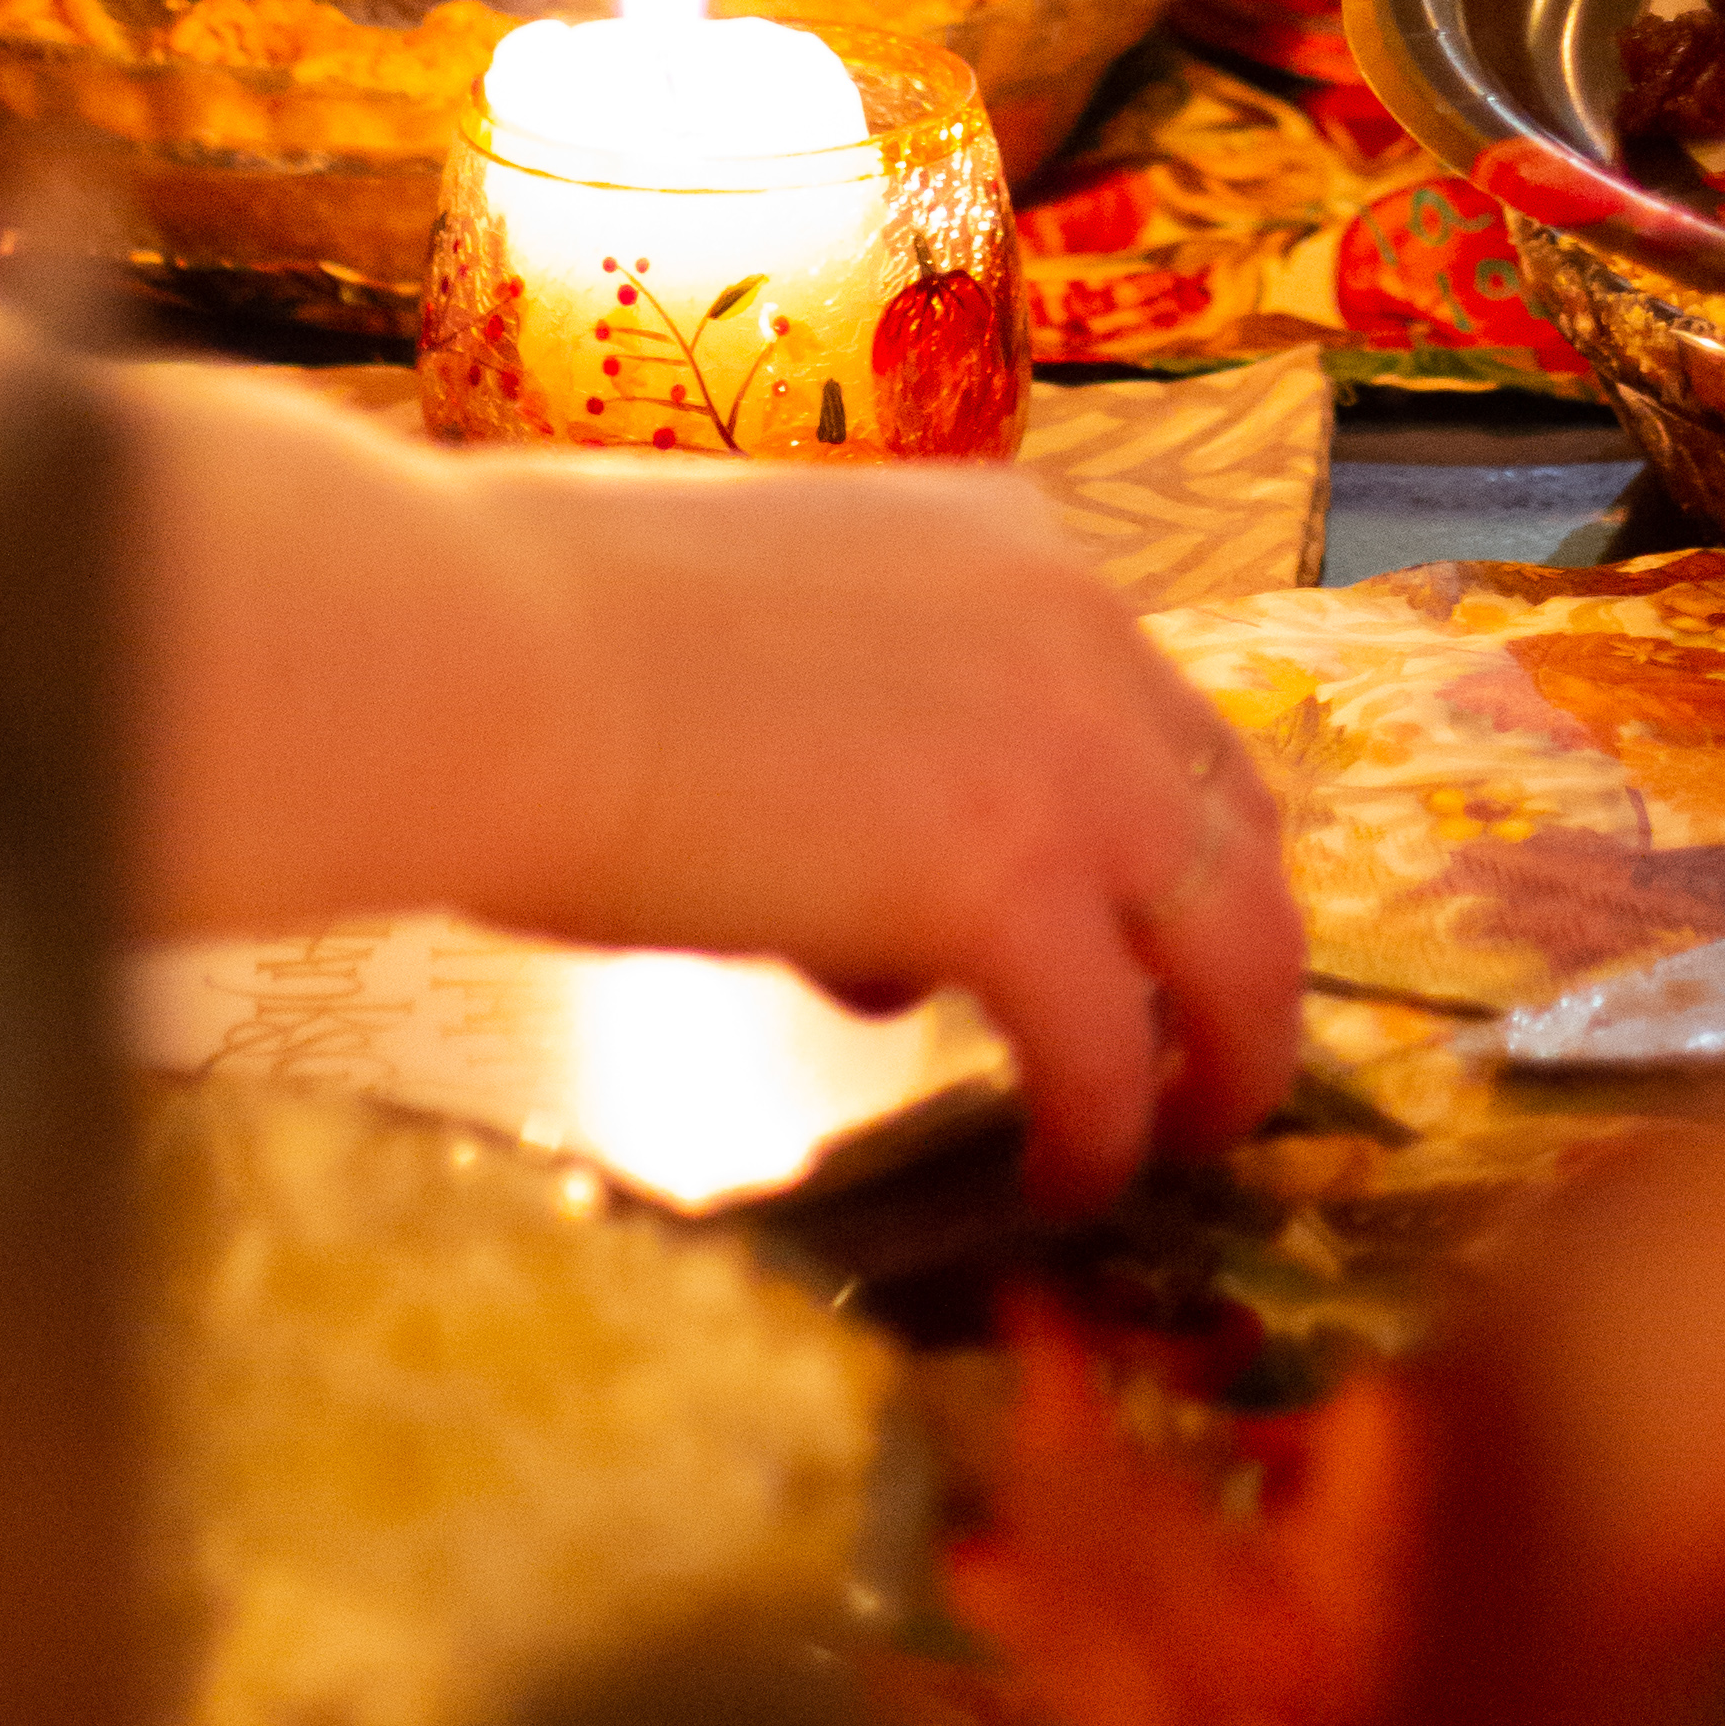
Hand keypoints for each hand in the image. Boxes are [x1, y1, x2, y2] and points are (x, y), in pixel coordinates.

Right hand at [471, 457, 1304, 1213]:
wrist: (486, 653)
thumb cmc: (547, 633)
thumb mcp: (765, 639)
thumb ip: (859, 745)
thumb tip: (875, 929)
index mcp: (1010, 541)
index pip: (1152, 702)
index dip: (1161, 834)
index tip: (1143, 927)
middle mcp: (1078, 626)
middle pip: (1236, 821)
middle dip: (1238, 953)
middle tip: (1211, 1058)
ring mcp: (1063, 754)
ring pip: (1235, 941)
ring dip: (1222, 1060)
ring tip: (1177, 1143)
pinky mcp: (1010, 888)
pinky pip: (1108, 1053)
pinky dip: (1098, 1136)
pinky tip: (1056, 1184)